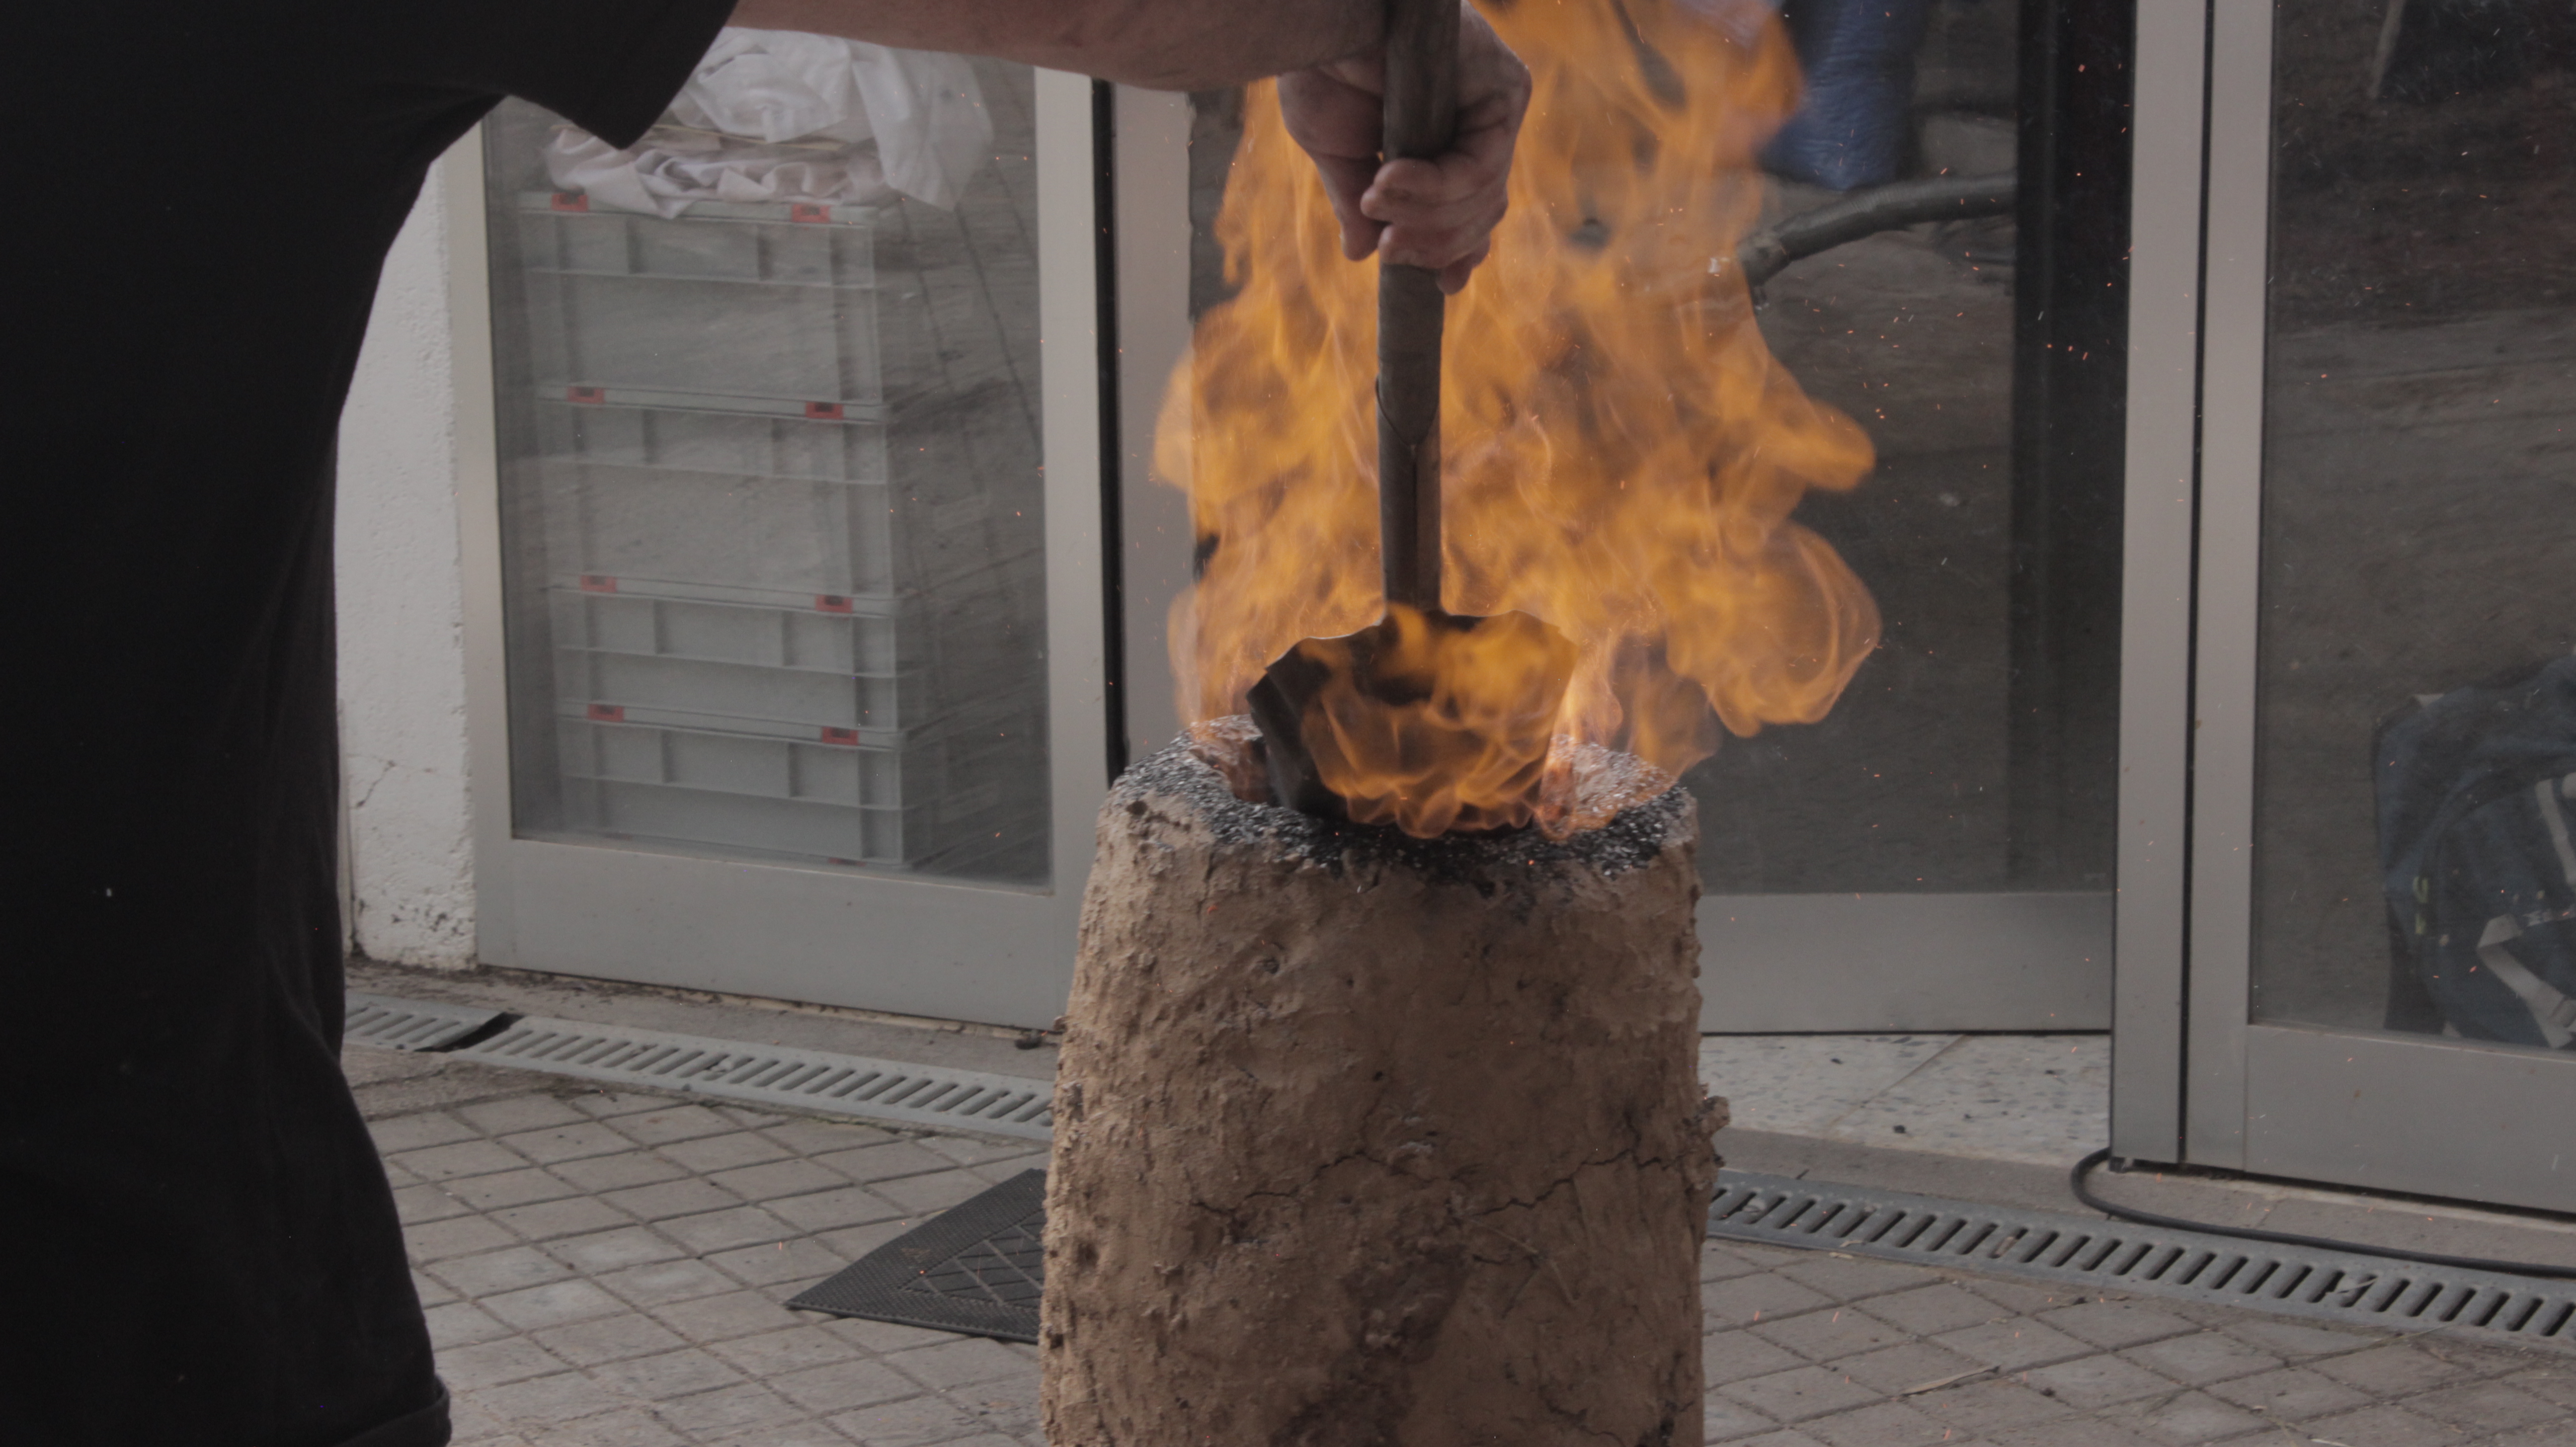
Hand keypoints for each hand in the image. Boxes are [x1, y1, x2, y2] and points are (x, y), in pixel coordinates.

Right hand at [1276, 4, 1528, 293]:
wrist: (1319, 20)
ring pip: (1482, 198)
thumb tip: (1362, 255)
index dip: (1459, 252)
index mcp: (1449, 136)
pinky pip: (1478, 168)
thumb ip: (1360, 203)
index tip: (1441, 287)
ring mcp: (1499, 105)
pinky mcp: (1505, 89)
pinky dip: (1432, 187)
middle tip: (1389, 249)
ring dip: (1423, 214)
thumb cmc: (1324, 67)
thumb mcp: (1338, 150)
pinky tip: (1388, 180)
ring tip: (1374, 200)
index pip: (1471, 208)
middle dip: (1434, 243)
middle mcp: (1482, 120)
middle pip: (1482, 212)